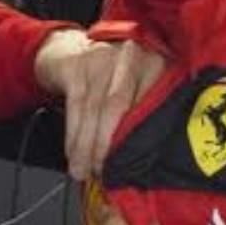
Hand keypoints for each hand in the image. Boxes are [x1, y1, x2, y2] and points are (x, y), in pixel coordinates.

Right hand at [33, 29, 165, 179]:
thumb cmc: (110, 81)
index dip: (138, 139)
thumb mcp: (135, 89)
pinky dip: (72, 133)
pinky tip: (71, 153)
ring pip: (93, 108)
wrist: (71, 51)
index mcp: (154, 66)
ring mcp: (101, 57)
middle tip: (102, 173)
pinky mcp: (76, 64)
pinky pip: (74, 104)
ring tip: (82, 171)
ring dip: (86, 145)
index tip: (131, 168)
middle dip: (108, 144)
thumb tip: (144, 164)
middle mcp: (130, 57)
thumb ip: (144, 116)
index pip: (150, 104)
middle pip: (119, 105)